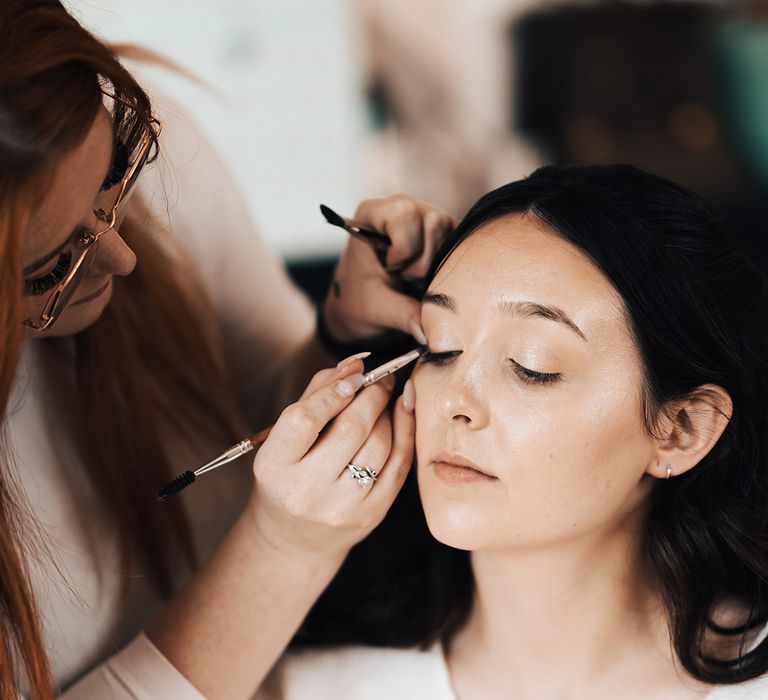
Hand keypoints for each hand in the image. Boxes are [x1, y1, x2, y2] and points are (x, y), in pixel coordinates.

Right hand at [248, 355, 414, 559]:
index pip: (305, 420)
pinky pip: (399, 465)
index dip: (332, 392)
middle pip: (350, 430)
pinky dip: (405, 432)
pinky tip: (403, 412)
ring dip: (388, 413)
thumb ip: (317, 393)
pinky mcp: (371, 515)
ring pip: (379, 446)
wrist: (296, 538)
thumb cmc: (290, 473)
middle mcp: (305, 491)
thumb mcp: (286, 436)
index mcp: (274, 466)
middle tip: (381, 379)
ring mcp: (340, 508)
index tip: (354, 376)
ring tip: (385, 399)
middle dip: (372, 396)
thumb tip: (357, 363)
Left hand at [322, 194, 456, 342]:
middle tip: (404, 280)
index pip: (403, 213)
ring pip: (451, 234)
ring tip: (414, 281)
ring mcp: (427, 217)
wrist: (365, 306)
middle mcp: (402, 207)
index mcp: (373, 214)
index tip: (390, 268)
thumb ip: (403, 315)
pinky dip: (449, 268)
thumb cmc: (360, 301)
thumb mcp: (378, 310)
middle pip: (433, 222)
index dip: (403, 247)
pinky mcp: (446, 234)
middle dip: (422, 262)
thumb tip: (430, 332)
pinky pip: (461, 245)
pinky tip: (430, 279)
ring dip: (436, 267)